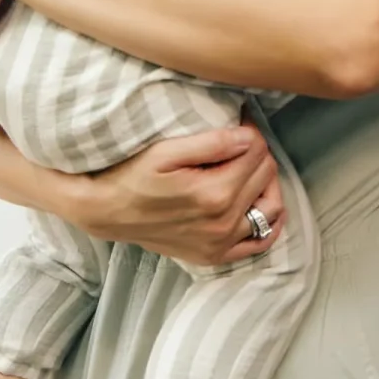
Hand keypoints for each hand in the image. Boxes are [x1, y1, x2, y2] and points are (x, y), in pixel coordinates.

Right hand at [72, 122, 282, 265]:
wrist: (106, 211)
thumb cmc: (132, 176)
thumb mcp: (166, 151)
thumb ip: (212, 144)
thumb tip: (249, 137)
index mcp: (215, 194)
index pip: (256, 153)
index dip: (250, 132)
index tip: (237, 123)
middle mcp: (224, 222)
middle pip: (265, 176)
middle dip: (257, 153)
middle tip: (239, 141)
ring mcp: (221, 243)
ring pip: (271, 207)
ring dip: (267, 183)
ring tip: (248, 168)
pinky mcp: (215, 255)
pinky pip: (259, 242)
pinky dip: (269, 222)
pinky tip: (259, 203)